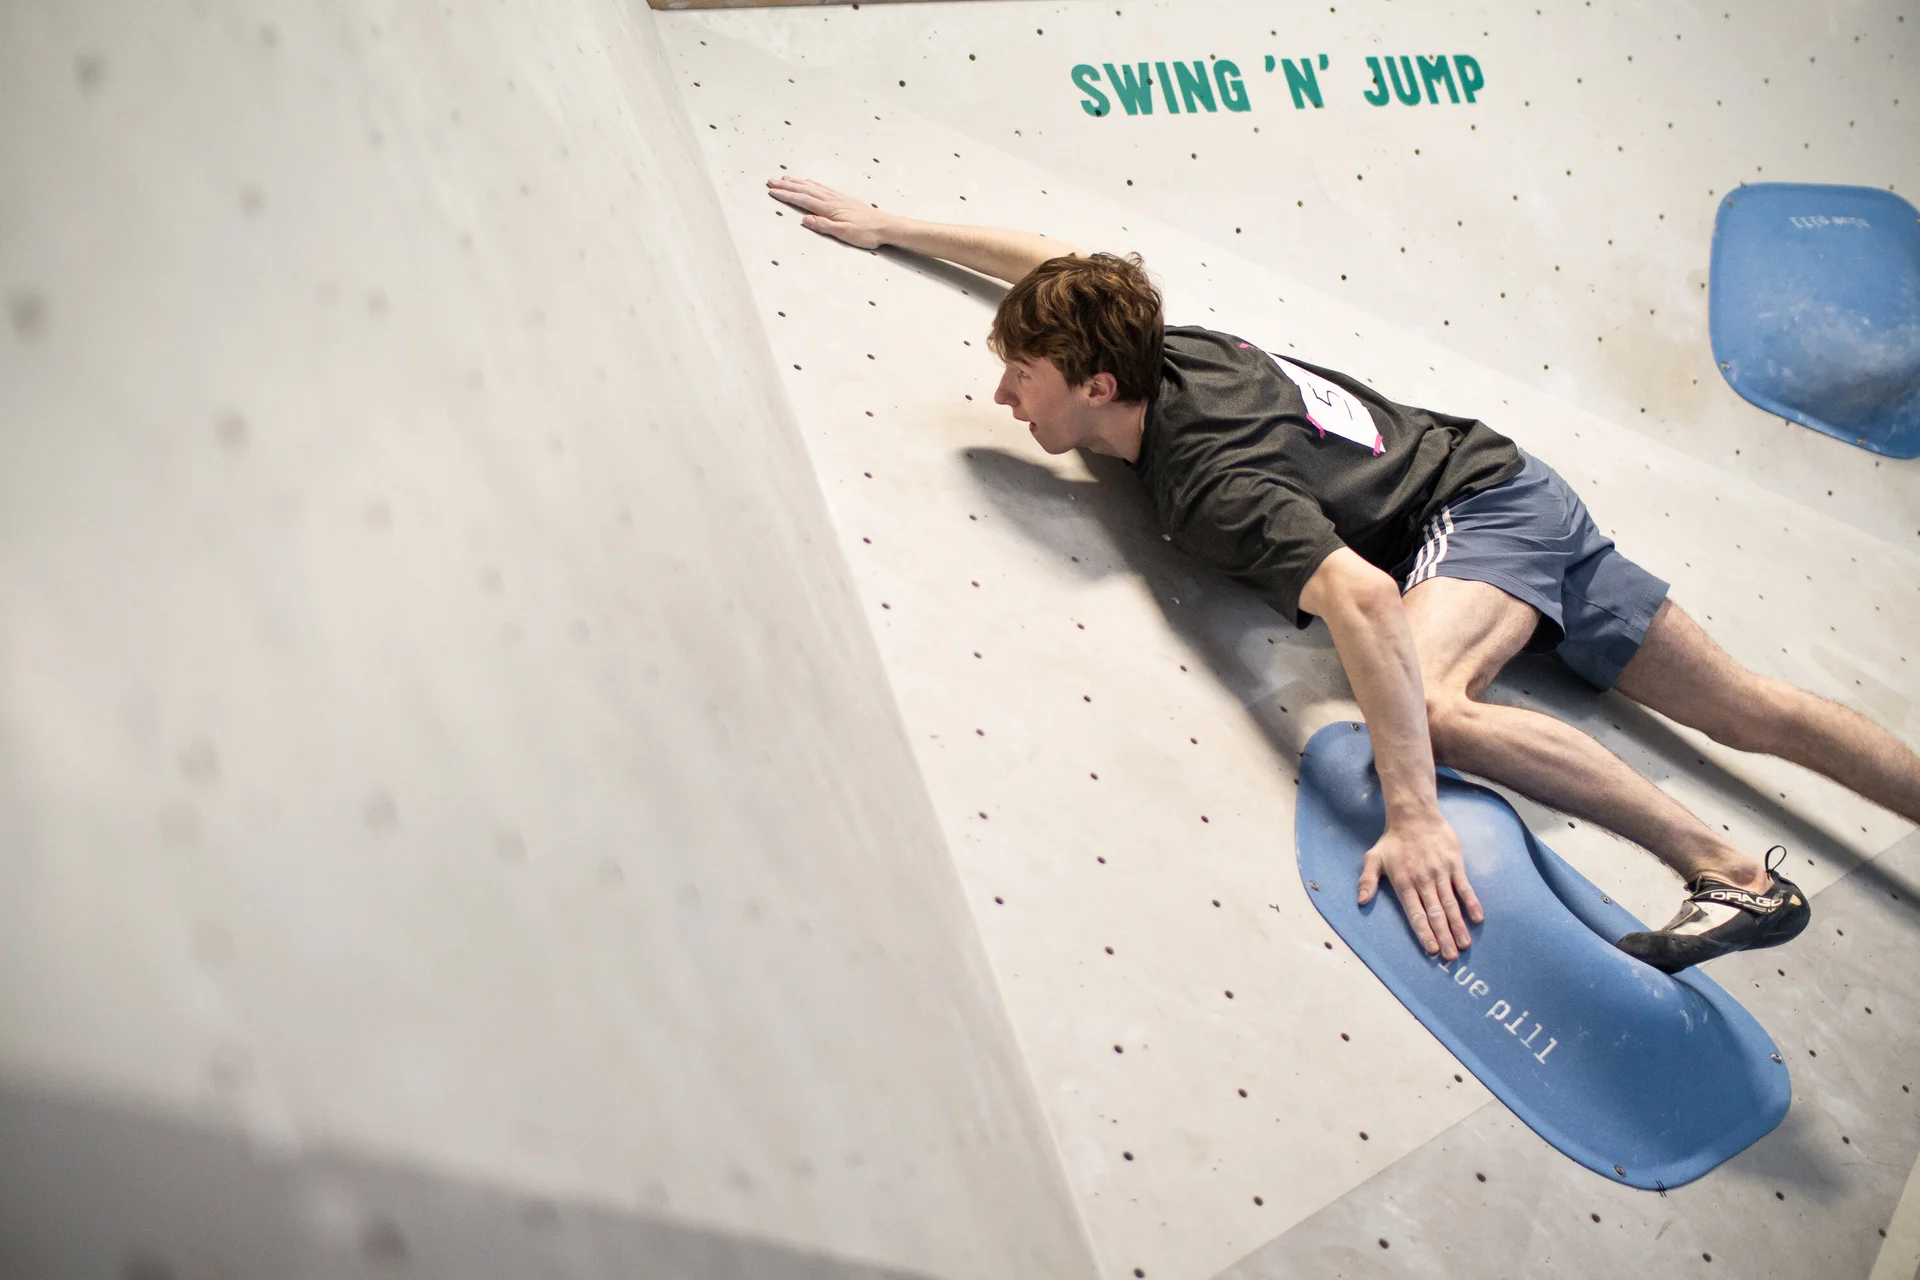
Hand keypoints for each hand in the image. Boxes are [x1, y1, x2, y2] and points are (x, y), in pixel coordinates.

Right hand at [766, 176, 890, 249]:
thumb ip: (824, 226)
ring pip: (812, 186)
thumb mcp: (844, 233)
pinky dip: (812, 183)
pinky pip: (822, 187)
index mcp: (829, 208)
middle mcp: (831, 199)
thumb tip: (805, 219)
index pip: (803, 200)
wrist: (884, 226)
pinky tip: (808, 181)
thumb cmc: (866, 233)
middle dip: (786, 185)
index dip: (786, 195)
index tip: (772, 191)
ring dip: (797, 182)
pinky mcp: (842, 198)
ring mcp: (837, 197)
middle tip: (771, 181)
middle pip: (805, 189)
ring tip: (784, 178)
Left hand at [1357, 814, 1483, 960]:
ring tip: (1464, 945)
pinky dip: (1471, 903)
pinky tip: (1477, 919)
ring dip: (1458, 926)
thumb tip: (1360, 901)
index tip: (1432, 950)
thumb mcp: (1373, 859)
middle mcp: (1423, 881)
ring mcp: (1441, 873)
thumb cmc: (1393, 840)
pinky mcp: (1455, 865)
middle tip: (1451, 957)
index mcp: (1404, 883)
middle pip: (1435, 914)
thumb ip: (1367, 881)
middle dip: (1444, 936)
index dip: (1424, 932)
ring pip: (1451, 904)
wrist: (1415, 815)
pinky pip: (1464, 887)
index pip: (1415, 914)